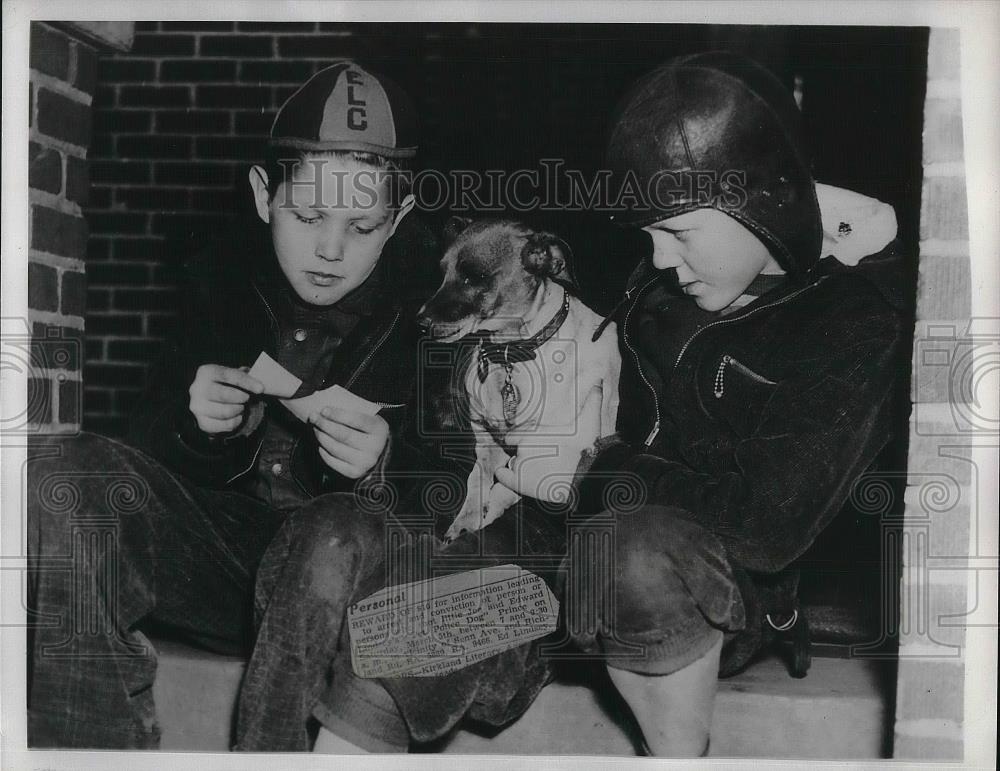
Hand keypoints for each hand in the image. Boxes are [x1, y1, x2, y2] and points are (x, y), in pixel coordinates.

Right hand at [188, 364, 263, 433]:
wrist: (211, 401)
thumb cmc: (225, 385)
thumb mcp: (232, 375)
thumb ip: (244, 376)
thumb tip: (257, 383)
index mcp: (206, 372)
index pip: (227, 375)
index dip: (246, 382)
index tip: (260, 389)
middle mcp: (197, 389)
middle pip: (224, 395)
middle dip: (241, 398)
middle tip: (246, 398)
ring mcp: (197, 407)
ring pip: (225, 412)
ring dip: (239, 410)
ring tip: (240, 407)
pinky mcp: (202, 422)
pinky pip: (224, 426)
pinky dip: (235, 422)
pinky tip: (237, 416)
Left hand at [310, 406, 389, 478]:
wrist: (378, 451)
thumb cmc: (368, 430)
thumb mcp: (367, 417)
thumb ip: (351, 412)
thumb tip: (326, 409)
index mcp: (379, 429)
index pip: (356, 420)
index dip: (338, 415)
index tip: (323, 410)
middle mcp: (374, 447)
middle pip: (343, 435)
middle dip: (325, 425)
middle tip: (314, 417)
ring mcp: (365, 461)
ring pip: (336, 448)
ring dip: (322, 437)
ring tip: (315, 429)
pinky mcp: (354, 472)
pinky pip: (333, 462)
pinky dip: (324, 453)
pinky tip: (320, 444)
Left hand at [494, 385, 601, 500]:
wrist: (587, 477)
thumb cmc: (587, 450)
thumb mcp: (590, 422)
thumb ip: (593, 399)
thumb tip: (599, 381)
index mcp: (535, 433)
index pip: (514, 435)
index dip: (521, 439)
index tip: (531, 443)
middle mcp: (524, 448)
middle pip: (516, 449)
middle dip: (526, 452)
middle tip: (541, 458)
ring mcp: (522, 466)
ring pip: (514, 463)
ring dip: (521, 465)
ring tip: (537, 470)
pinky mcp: (521, 483)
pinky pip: (504, 477)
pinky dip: (505, 476)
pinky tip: (512, 476)